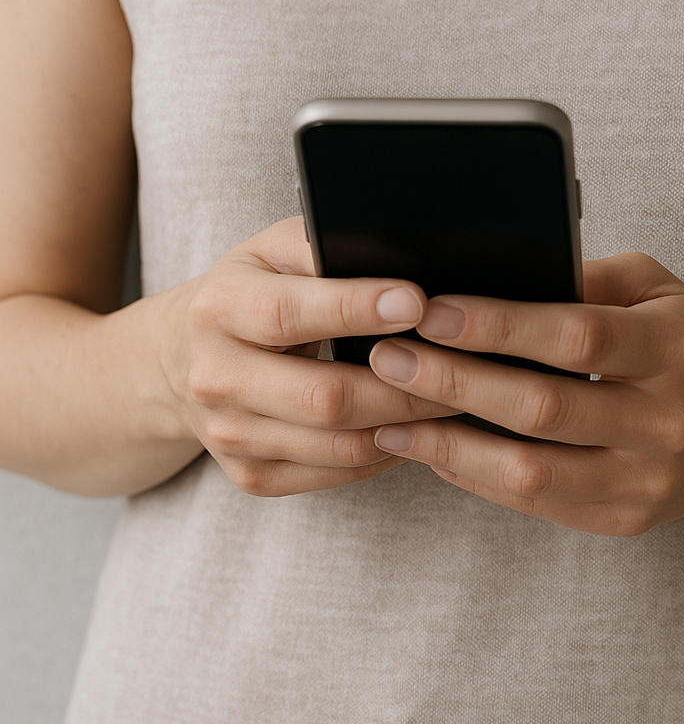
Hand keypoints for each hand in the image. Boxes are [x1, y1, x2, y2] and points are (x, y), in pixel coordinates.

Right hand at [165, 217, 457, 495]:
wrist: (180, 360)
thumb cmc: (251, 292)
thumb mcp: (272, 252)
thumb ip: (322, 247)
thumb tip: (398, 254)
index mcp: (219, 308)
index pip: (289, 314)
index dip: (356, 309)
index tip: (417, 302)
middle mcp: (216, 378)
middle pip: (325, 397)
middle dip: (406, 384)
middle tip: (463, 366)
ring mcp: (230, 435)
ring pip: (339, 445)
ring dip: (407, 425)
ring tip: (454, 399)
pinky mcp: (250, 476)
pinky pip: (336, 474)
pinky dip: (386, 452)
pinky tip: (414, 427)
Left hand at [369, 252, 683, 535]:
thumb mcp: (656, 289)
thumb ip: (582, 278)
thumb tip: (485, 271)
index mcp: (676, 348)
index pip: (577, 338)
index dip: (498, 326)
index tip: (430, 309)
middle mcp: (668, 420)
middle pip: (543, 408)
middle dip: (454, 382)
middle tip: (387, 357)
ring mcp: (649, 480)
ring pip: (531, 472)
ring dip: (448, 443)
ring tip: (388, 414)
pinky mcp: (628, 519)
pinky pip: (537, 503)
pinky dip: (476, 476)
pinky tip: (432, 448)